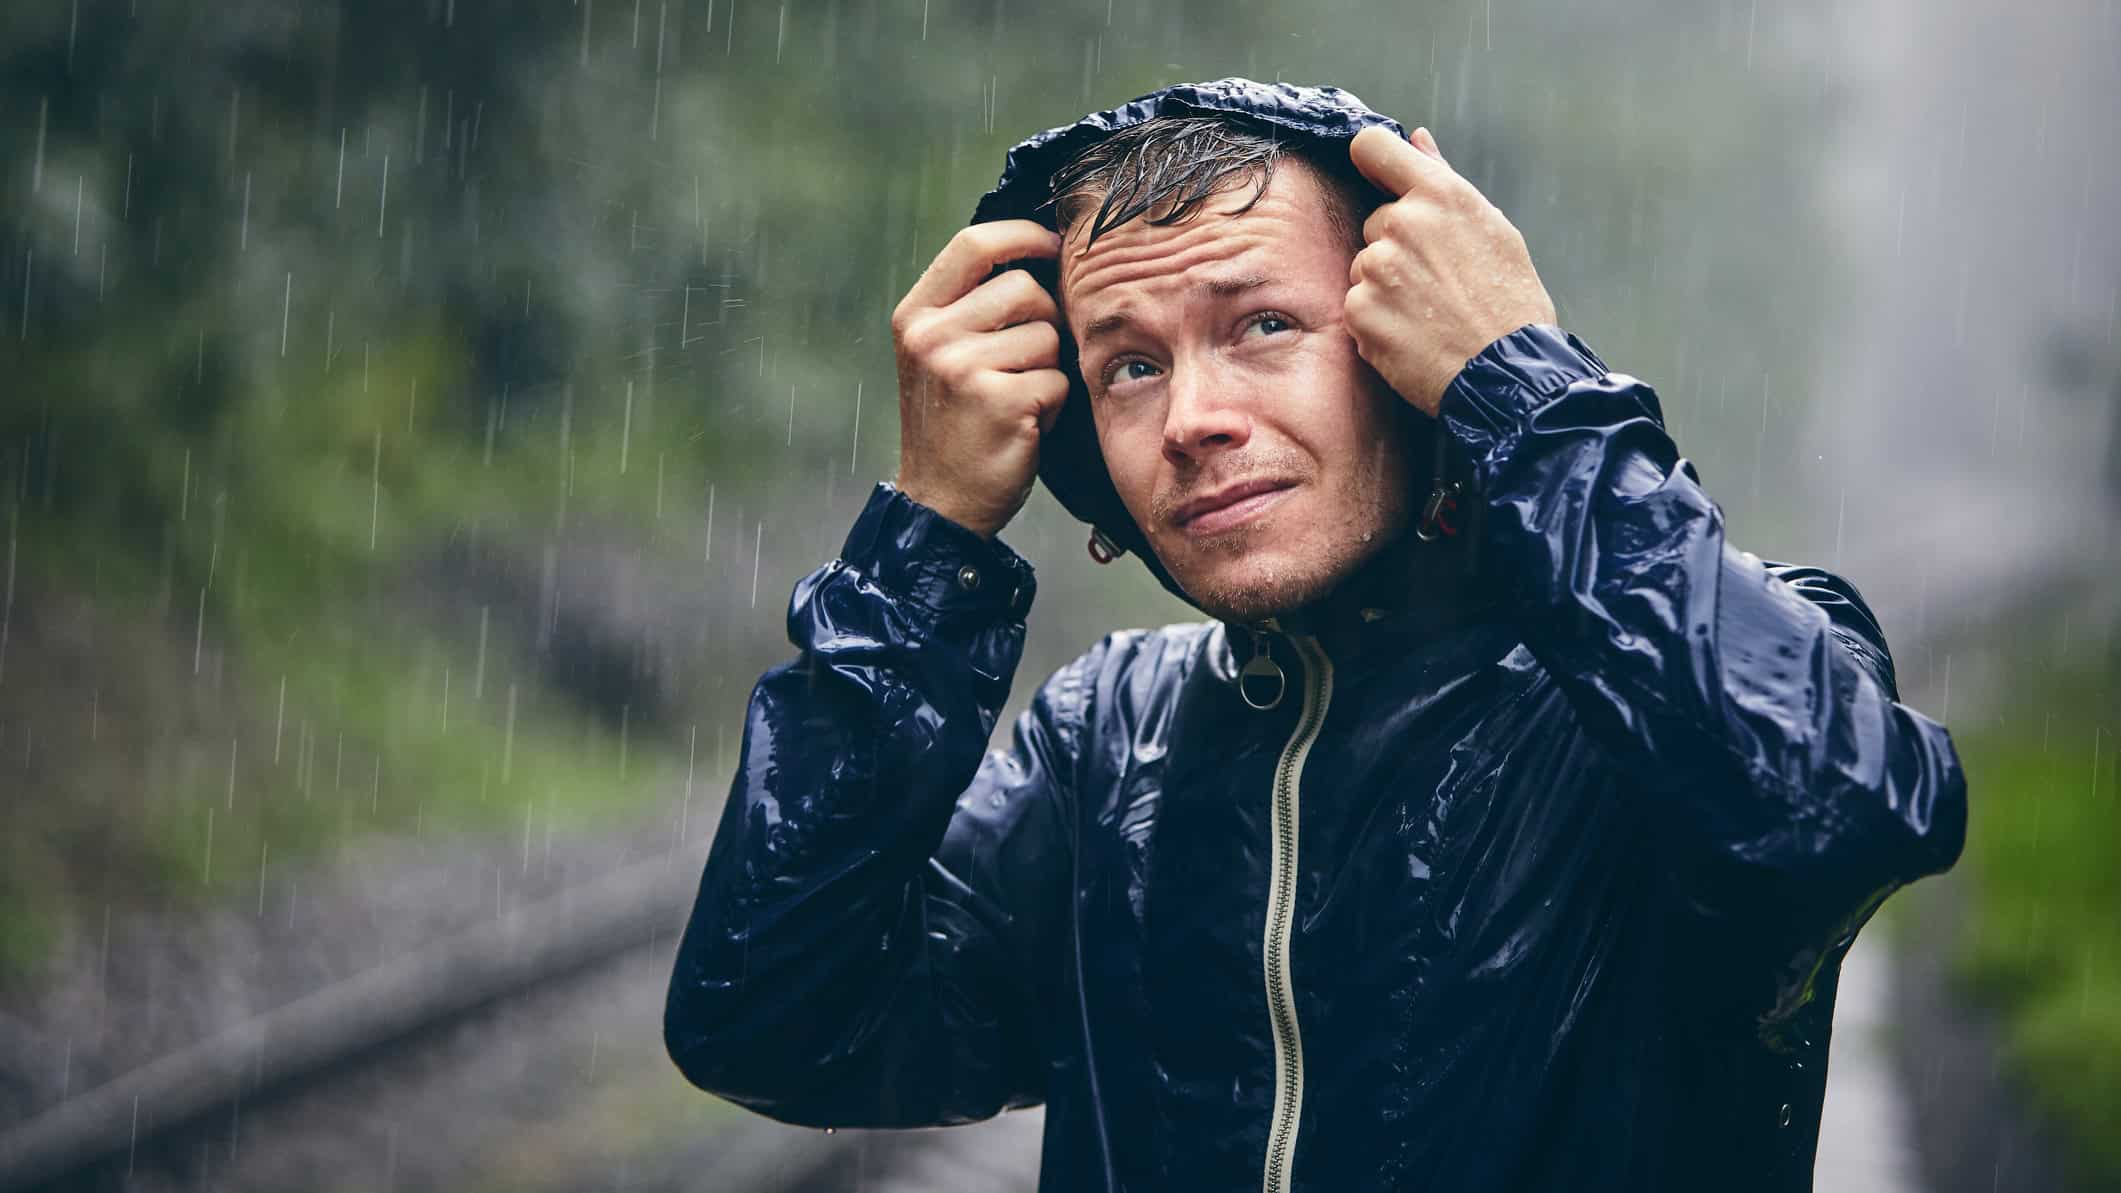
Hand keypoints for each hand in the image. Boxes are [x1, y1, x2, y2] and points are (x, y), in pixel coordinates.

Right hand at [891, 220, 1068, 538]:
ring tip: (1019, 398)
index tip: (1052, 246)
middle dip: (1043, 322)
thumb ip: (972, 306)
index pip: (973, 243)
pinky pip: (1059, 380)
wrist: (941, 502)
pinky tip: (1025, 425)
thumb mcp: (941, 355)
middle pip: (1024, 288)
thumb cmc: (954, 424)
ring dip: (1048, 368)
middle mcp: (931, 336)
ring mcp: (962, 368)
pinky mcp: (999, 401)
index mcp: (915, 316)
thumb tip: (1039, 253)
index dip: (1022, 236)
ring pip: (1048, 335)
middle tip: (1024, 365)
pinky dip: (1054, 406)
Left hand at [1344, 126, 1556, 417]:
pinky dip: (1378, 322)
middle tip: (1437, 282)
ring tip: (1428, 313)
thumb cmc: (1509, 302)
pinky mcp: (1360, 311)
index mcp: (1439, 195)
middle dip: (1396, 247)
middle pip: (1375, 222)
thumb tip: (1417, 140)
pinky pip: (1357, 307)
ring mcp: (1377, 269)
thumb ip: (1443, 180)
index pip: (1373, 147)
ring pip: (1365, 267)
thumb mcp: (1491, 228)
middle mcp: (1402, 224)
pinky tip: (1413, 335)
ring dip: (1386, 287)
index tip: (1379, 178)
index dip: (1372, 160)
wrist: (1507, 372)